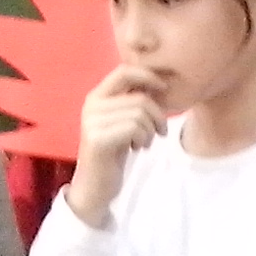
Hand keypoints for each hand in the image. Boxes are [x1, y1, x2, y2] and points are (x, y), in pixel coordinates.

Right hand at [66, 66, 166, 224]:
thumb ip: (134, 100)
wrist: (97, 184)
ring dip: (151, 131)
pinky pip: (134, 128)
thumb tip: (161, 79)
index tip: (164, 89)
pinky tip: (137, 148)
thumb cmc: (115, 150)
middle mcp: (91, 105)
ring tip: (144, 142)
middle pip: (140, 98)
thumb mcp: (124, 120)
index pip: (124, 71)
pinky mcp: (97, 138)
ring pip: (140, 114)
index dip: (148, 76)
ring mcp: (92, 121)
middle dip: (158, 116)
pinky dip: (144, 139)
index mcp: (97, 96)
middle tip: (160, 131)